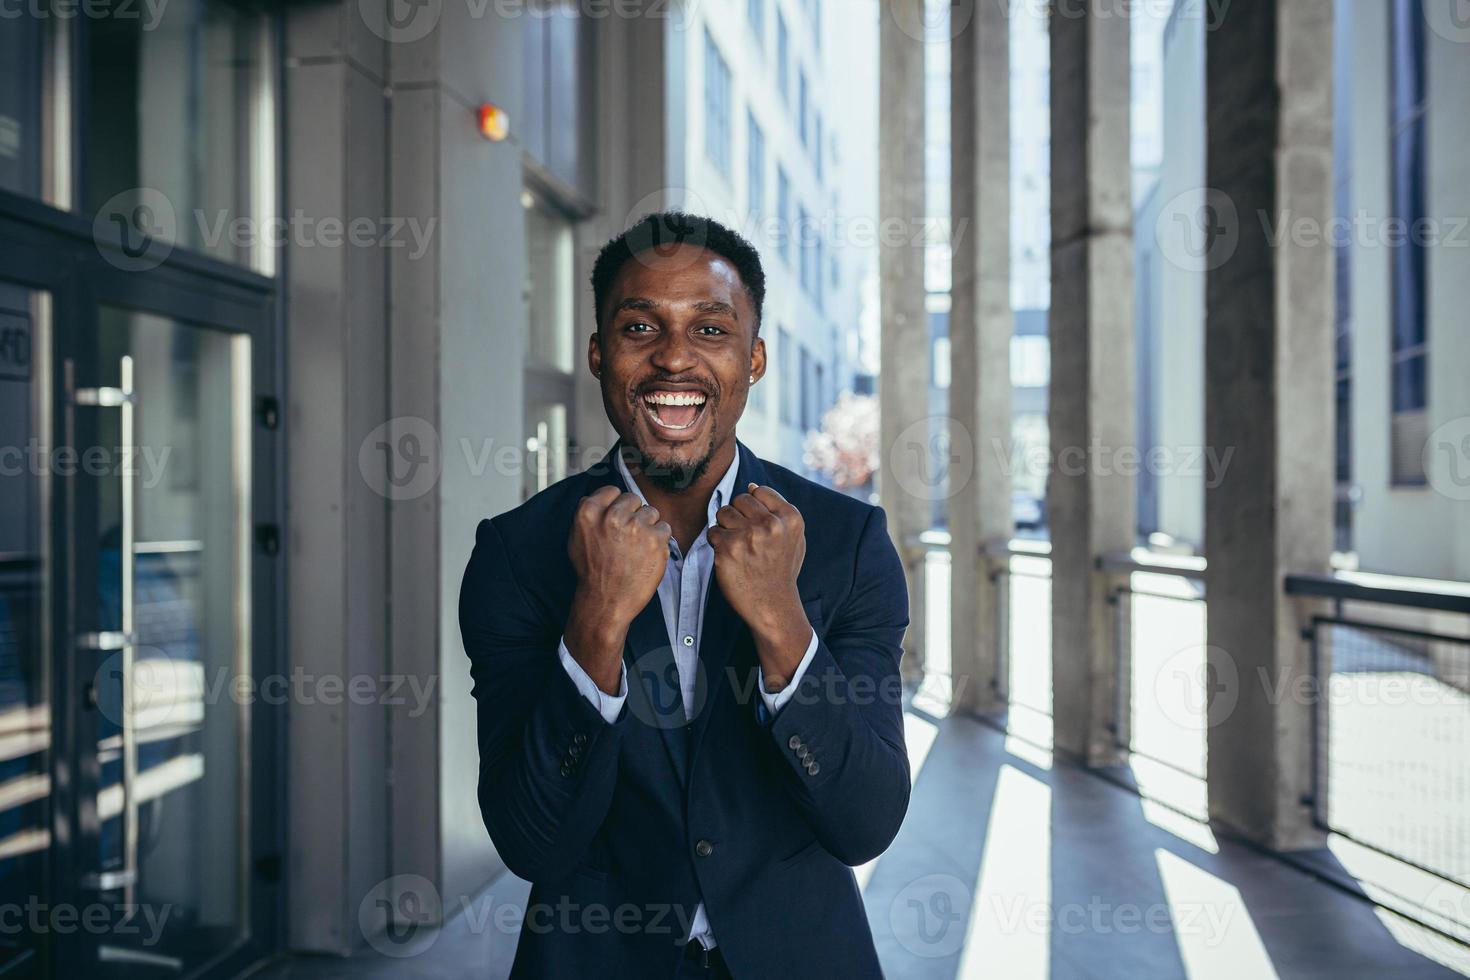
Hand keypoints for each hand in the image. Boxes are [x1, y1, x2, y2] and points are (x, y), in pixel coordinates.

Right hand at [565, 486, 669, 692]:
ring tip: (636, 548)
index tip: (617, 520)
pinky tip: (647, 555)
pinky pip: (665, 528)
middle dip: (633, 515)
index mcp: (589, 511)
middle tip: (627, 538)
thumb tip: (605, 497)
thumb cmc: (592, 571)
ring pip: (651, 512)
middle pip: (634, 499)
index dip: (616, 505)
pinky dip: (660, 541)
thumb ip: (590, 513)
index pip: (612, 491)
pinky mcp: (656, 539)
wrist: (606, 601)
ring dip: (648, 527)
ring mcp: (636, 526)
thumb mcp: (577, 537)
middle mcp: (613, 515)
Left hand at [708, 485, 811, 688]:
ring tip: (738, 546)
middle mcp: (770, 524)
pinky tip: (730, 557)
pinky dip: (717, 543)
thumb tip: (751, 486)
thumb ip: (777, 509)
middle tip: (746, 538)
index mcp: (789, 518)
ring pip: (723, 512)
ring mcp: (748, 536)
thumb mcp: (793, 537)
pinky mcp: (727, 549)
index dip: (754, 507)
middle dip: (738, 515)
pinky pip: (713, 532)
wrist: (772, 604)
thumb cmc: (781, 568)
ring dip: (726, 527)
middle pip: (739, 499)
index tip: (757, 526)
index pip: (759, 491)